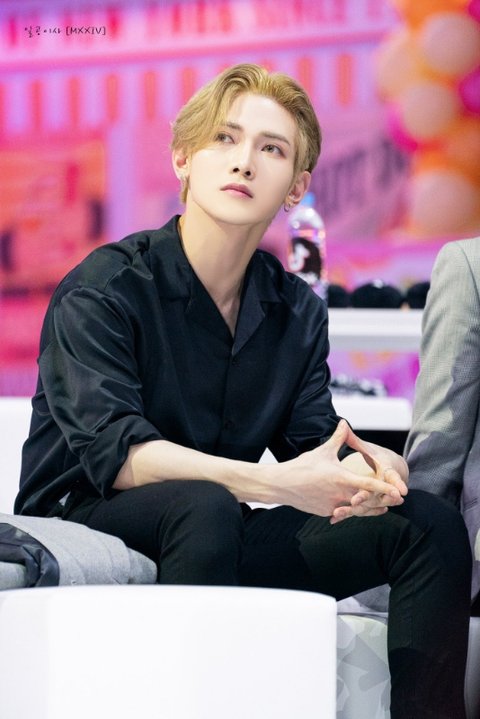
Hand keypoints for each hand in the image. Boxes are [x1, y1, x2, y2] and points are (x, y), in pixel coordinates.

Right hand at [271, 420, 405, 516]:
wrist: (283, 485)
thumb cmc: (302, 466)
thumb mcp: (323, 451)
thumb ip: (338, 438)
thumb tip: (344, 422)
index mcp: (342, 478)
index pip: (369, 485)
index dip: (385, 488)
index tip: (399, 491)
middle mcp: (340, 494)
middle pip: (367, 501)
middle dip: (383, 501)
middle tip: (397, 500)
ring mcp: (333, 505)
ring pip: (357, 510)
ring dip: (371, 509)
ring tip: (383, 508)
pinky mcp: (326, 512)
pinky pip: (344, 512)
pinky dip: (353, 510)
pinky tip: (360, 509)